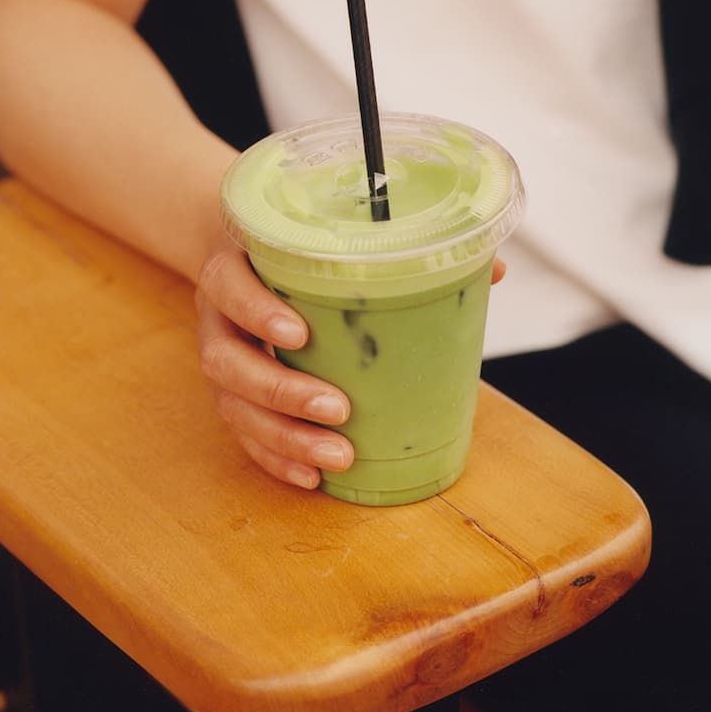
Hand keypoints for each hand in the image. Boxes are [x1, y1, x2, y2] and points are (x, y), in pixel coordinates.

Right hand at [195, 241, 507, 489]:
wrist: (241, 254)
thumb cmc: (298, 247)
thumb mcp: (330, 236)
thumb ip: (403, 248)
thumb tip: (491, 268)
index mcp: (236, 266)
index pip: (229, 285)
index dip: (256, 311)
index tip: (300, 332)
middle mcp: (220, 316)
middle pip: (227, 360)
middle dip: (281, 391)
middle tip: (337, 408)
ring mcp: (223, 357)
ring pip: (234, 405)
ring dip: (283, 436)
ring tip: (337, 455)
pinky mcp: (232, 393)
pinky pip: (243, 433)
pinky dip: (275, 458)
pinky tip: (312, 476)